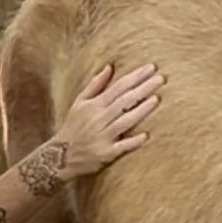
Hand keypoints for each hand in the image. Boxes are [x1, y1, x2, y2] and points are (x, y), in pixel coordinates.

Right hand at [49, 62, 163, 182]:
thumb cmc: (73, 126)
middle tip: (161, 78)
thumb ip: (95, 84)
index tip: (151, 68)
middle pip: (124, 101)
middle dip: (143, 88)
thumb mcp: (79, 103)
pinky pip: (121, 147)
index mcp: (94, 105)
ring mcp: (103, 136)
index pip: (119, 87)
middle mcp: (99, 118)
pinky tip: (145, 136)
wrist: (60, 156)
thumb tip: (110, 66)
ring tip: (156, 99)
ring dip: (141, 110)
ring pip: (125, 121)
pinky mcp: (106, 153)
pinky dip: (133, 142)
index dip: (135, 77)